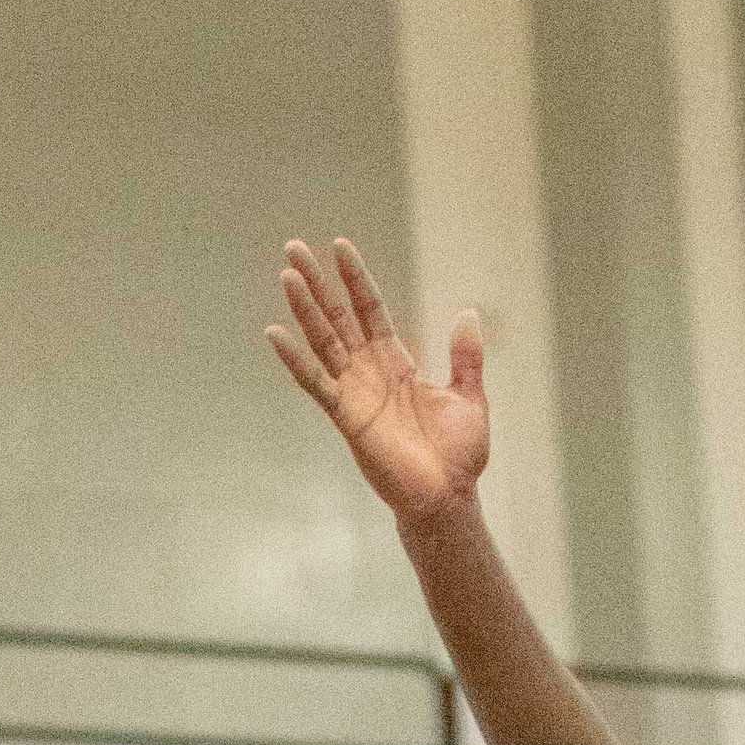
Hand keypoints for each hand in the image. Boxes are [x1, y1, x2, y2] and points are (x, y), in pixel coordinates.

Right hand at [266, 238, 488, 528]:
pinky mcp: (347, 418)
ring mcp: (355, 394)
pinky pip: (316, 384)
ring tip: (286, 274)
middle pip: (338, 318)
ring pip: (323, 342)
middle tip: (294, 247)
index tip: (340, 246)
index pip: (370, 310)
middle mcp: (370, 374)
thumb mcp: (469, 396)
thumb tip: (469, 314)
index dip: (356, 279)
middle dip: (317, 283)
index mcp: (396, 364)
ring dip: (305, 309)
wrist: (449, 498)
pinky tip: (275, 334)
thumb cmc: (458, 457)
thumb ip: (465, 357)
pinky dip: (296, 360)